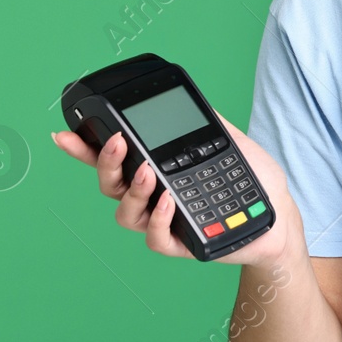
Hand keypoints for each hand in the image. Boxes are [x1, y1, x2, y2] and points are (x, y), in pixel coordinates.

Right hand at [51, 110, 300, 266]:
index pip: (113, 158)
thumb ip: (202, 121)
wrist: (278, 211)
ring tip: (149, 172)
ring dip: (133, 191)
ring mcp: (163, 222)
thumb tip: (182, 98)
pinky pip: (156, 238)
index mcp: (156, 169)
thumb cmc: (250, 177)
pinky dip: (158, 219)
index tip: (63, 132)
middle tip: (118, 141)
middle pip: (110, 184)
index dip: (84, 148)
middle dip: (106, 163)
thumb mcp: (227, 140)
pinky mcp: (181, 243)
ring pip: (126, 213)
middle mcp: (152, 197)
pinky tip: (168, 202)